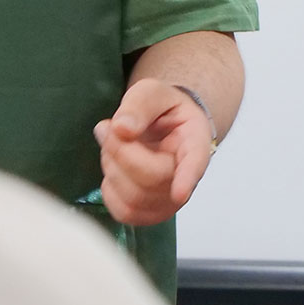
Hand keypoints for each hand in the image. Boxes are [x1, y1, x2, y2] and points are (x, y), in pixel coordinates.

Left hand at [94, 79, 214, 225]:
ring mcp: (170, 199)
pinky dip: (110, 190)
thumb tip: (122, 129)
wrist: (162, 125)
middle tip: (107, 127)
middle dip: (120, 151)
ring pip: (135, 198)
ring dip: (112, 168)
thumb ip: (139, 105)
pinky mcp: (150, 212)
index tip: (180, 193)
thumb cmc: (162, 109)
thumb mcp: (152, 92)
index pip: (195, 163)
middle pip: (151, 178)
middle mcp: (187, 176)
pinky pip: (124, 212)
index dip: (187, 178)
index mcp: (195, 141)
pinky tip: (114, 168)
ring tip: (113, 144)